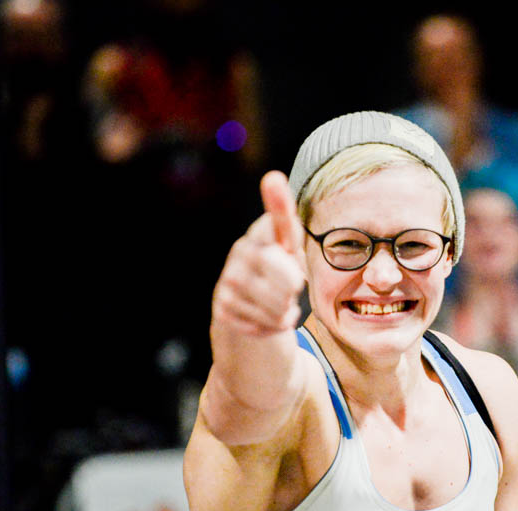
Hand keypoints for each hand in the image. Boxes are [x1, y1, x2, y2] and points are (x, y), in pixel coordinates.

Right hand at [212, 171, 305, 335]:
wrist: (248, 311)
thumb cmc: (277, 273)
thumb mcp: (289, 249)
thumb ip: (287, 225)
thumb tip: (273, 177)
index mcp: (262, 234)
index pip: (277, 222)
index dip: (279, 205)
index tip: (274, 180)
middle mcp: (242, 252)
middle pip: (287, 278)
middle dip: (294, 289)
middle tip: (291, 288)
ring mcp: (230, 281)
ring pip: (277, 306)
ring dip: (285, 311)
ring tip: (280, 304)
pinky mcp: (223, 307)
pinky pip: (263, 325)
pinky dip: (272, 326)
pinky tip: (265, 317)